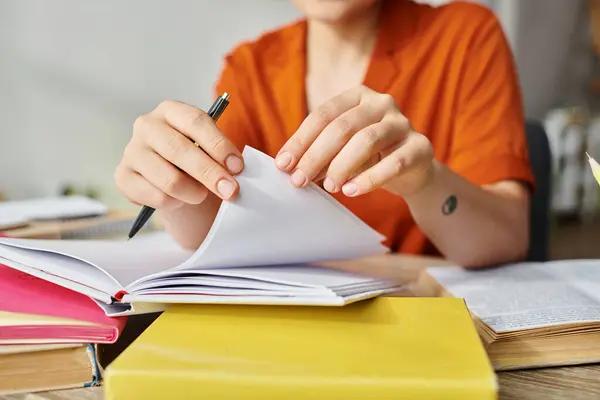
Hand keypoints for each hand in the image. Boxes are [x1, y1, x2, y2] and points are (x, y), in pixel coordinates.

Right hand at [115, 100, 243, 209]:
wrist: (171, 179)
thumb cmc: (195, 158)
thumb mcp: (209, 149)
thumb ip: (220, 155)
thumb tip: (235, 171)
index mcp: (171, 110)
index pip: (195, 122)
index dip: (219, 145)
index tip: (238, 167)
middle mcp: (147, 125)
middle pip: (180, 150)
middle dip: (210, 173)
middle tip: (230, 191)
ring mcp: (132, 151)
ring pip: (169, 179)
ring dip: (194, 193)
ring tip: (201, 195)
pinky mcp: (123, 177)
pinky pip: (157, 197)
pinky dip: (176, 203)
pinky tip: (179, 198)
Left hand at [275, 86, 433, 196]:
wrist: (412, 170)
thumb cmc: (369, 156)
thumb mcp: (341, 150)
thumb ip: (319, 153)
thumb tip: (288, 168)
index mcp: (358, 96)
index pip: (323, 114)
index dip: (301, 140)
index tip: (283, 165)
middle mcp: (381, 103)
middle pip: (342, 127)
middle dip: (316, 156)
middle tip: (299, 181)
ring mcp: (403, 123)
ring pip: (366, 140)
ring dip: (341, 166)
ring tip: (328, 187)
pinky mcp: (420, 147)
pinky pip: (393, 162)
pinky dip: (369, 179)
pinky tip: (351, 191)